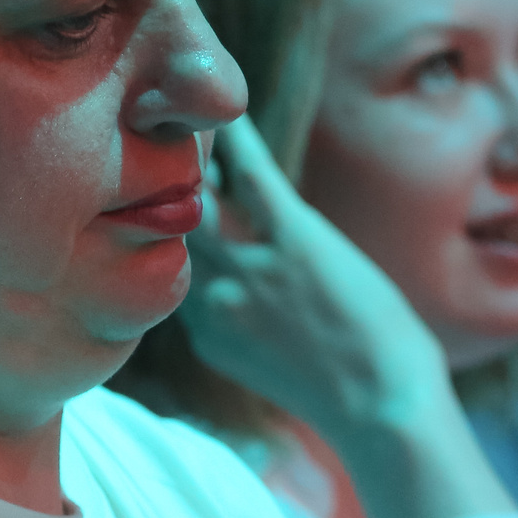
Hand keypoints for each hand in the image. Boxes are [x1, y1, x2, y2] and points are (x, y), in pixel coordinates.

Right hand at [176, 119, 517, 517]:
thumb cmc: (344, 396)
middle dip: (147, 190)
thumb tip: (231, 298)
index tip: (141, 204)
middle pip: (162, 226)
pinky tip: (225, 107)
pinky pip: (251, 175)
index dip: (153, 234)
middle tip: (134, 148)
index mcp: (205, 329)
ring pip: (196, 196)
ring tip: (170, 117)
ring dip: (183, 155)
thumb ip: (236, 324)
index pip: (165, 267)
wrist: (383, 409)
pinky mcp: (292, 237)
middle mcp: (213, 294)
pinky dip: (236, 139)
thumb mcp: (267, 365)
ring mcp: (249, 264)